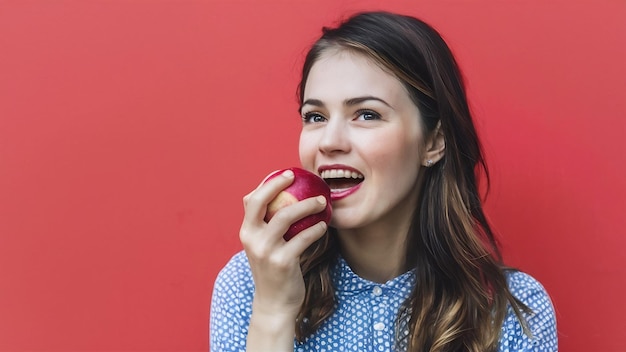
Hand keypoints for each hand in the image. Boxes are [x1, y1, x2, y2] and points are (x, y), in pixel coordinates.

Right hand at [240, 169, 327, 318]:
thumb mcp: (264, 246)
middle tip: (296, 176)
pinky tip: (324, 225)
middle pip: (260, 202)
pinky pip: (303, 237)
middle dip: (277, 184)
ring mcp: (265, 251)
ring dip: (306, 205)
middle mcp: (252, 239)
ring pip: (285, 216)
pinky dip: (316, 229)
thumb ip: (268, 226)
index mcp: (246, 232)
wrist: (274, 303)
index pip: (251, 200)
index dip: (267, 184)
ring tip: (322, 201)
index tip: (286, 174)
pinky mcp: (282, 262)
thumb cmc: (274, 269)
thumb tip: (288, 199)